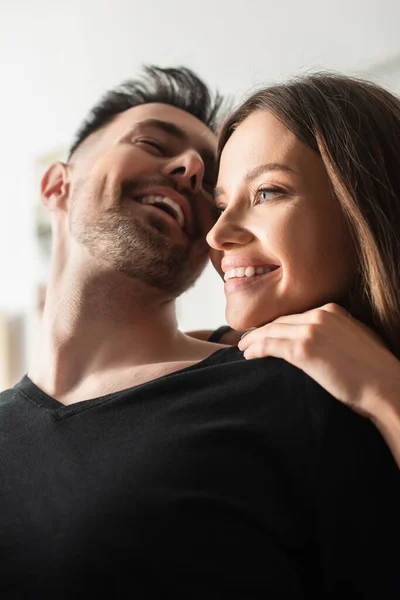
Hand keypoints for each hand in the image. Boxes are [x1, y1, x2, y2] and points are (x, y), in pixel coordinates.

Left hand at [238, 303, 399, 420]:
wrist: (385, 385)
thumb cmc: (374, 371)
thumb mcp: (357, 339)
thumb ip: (337, 334)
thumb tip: (324, 343)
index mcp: (333, 310)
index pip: (295, 317)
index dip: (277, 325)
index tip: (266, 333)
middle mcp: (320, 315)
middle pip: (281, 321)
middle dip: (262, 331)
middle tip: (248, 339)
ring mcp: (311, 330)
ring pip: (271, 331)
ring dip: (253, 339)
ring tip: (243, 347)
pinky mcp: (303, 349)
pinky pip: (270, 345)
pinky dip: (255, 348)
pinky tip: (247, 355)